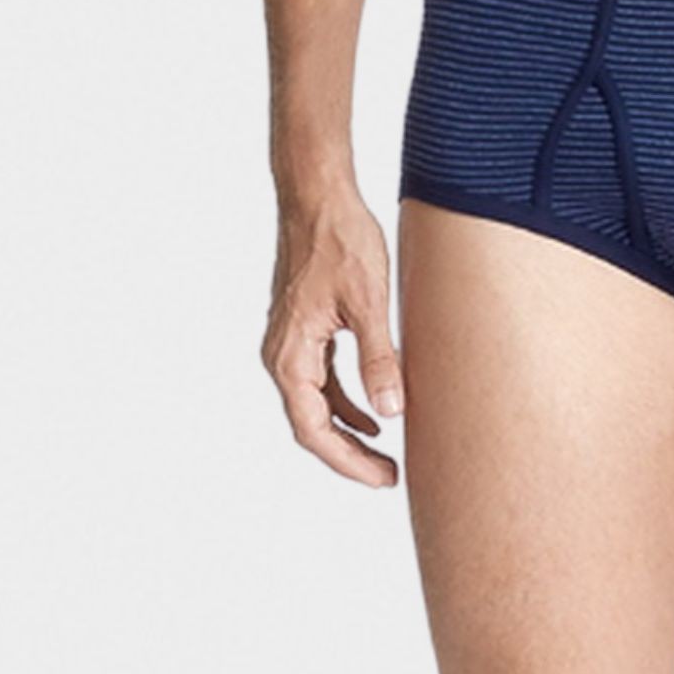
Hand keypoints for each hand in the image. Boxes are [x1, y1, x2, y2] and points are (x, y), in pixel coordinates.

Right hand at [261, 181, 405, 486]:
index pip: (313, 429)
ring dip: (349, 428)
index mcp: (290, 355)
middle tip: (390, 476)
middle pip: (311, 423)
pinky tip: (375, 409)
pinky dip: (345, 398)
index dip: (347, 462)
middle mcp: (281, 354)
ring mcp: (290, 340)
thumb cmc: (340, 239)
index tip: (383, 478)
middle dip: (349, 454)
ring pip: (316, 403)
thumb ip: (378, 359)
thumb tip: (392, 413)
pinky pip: (321, 378)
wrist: (318, 195)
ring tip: (388, 452)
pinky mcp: (303, 327)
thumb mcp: (369, 301)